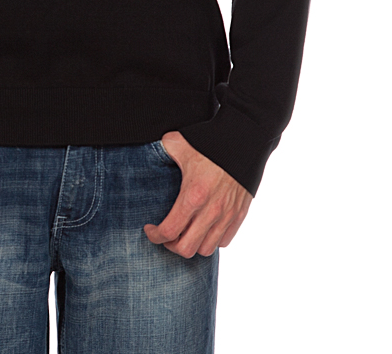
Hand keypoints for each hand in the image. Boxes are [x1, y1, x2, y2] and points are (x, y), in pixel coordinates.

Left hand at [144, 131, 251, 257]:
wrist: (244, 140)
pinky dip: (212, 240)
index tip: (150, 229)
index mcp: (193, 195)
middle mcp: (211, 210)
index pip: (169, 231)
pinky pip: (224, 241)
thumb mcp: (179, 143)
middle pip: (186, 249)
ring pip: (206, 250)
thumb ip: (161, 149)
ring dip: (193, 245)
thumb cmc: (210, 142)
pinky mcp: (239, 215)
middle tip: (166, 234)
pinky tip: (204, 228)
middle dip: (171, 245)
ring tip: (185, 233)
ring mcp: (227, 215)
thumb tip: (148, 152)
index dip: (155, 235)